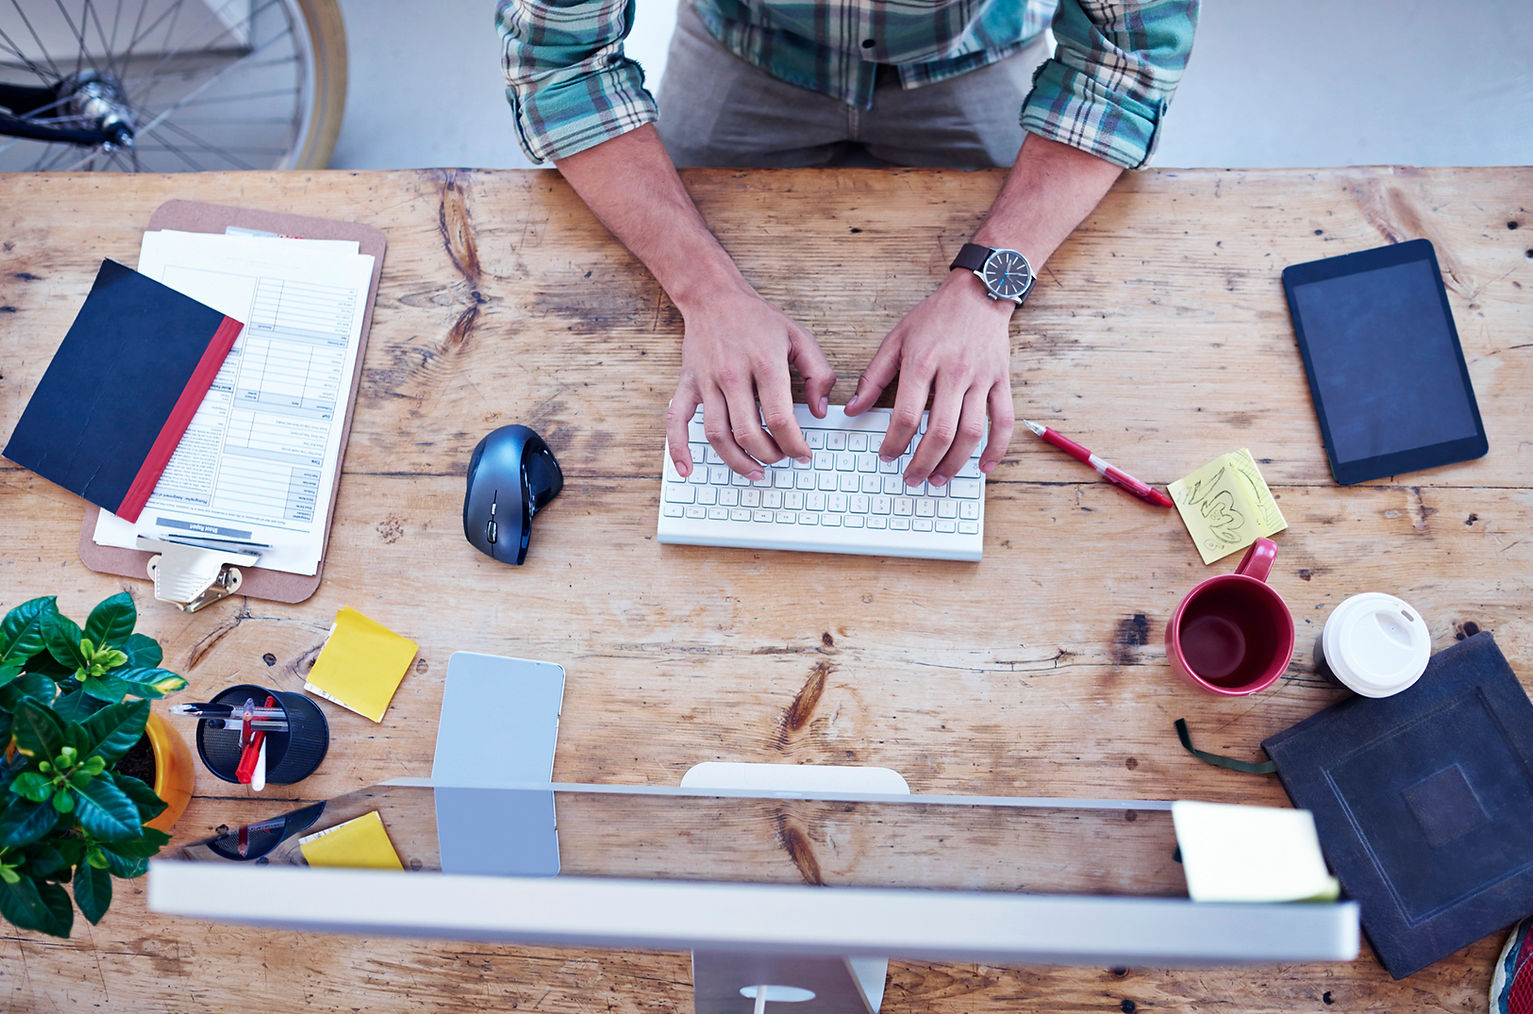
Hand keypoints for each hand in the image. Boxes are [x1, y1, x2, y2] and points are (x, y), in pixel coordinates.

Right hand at [665, 284, 836, 479]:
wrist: (714, 296)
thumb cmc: (758, 320)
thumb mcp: (800, 337)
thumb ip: (819, 373)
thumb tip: (820, 411)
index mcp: (763, 363)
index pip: (779, 418)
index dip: (794, 444)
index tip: (802, 453)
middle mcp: (732, 374)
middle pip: (748, 432)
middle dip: (769, 455)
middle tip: (781, 458)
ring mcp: (706, 381)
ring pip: (717, 435)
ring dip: (737, 461)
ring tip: (755, 472)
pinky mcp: (686, 384)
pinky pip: (676, 421)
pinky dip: (679, 448)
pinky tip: (687, 469)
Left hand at [844, 272, 1015, 485]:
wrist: (978, 293)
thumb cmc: (935, 316)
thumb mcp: (896, 339)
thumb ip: (874, 377)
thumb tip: (853, 409)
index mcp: (922, 362)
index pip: (906, 415)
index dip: (894, 442)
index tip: (887, 455)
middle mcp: (954, 372)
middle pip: (939, 431)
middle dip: (923, 462)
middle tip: (911, 477)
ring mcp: (981, 378)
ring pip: (971, 432)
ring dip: (954, 463)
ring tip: (938, 478)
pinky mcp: (1001, 381)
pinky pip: (1003, 420)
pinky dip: (996, 448)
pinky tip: (984, 467)